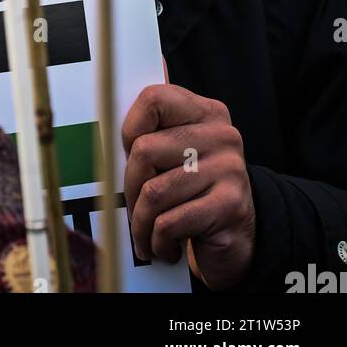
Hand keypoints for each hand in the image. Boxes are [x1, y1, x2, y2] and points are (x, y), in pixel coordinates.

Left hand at [122, 83, 255, 289]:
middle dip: (131, 187)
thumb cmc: (195, 194)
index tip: (127, 155)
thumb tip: (106, 140)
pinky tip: (165, 247)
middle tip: (134, 209)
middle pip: (144, 150)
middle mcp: (221, 135)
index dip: (129, 128)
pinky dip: (158, 241)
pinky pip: (170, 222)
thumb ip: (152, 140)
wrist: (240, 238)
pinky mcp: (230, 205)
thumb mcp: (178, 158)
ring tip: (145, 235)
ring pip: (154, 192)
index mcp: (206, 113)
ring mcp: (229, 169)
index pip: (153, 99)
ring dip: (141, 223)